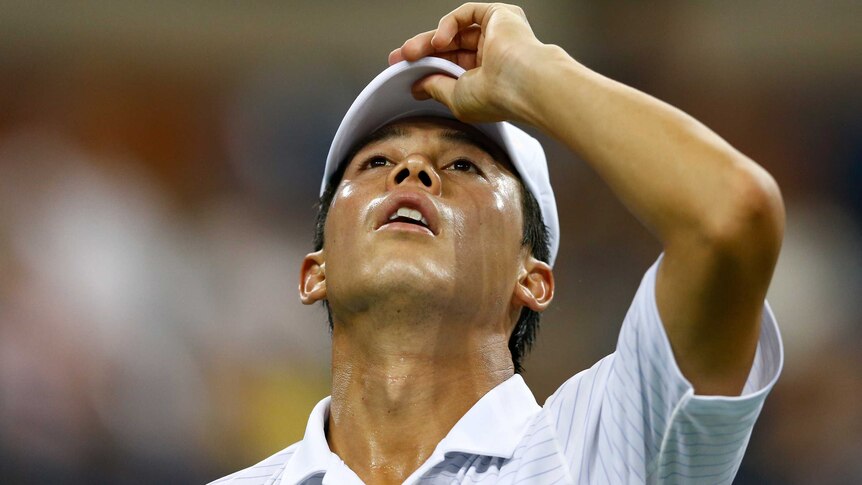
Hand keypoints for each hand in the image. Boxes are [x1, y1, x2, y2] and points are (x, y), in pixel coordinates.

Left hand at [388, 3, 546, 123]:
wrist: (521, 83)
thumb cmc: (497, 97)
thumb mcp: (455, 98)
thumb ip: (436, 87)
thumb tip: (418, 85)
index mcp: (488, 79)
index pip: (451, 67)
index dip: (426, 67)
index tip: (402, 71)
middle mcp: (494, 56)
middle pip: (450, 48)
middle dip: (422, 52)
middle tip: (399, 58)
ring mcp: (498, 35)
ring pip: (456, 32)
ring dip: (429, 41)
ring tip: (411, 52)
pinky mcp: (500, 16)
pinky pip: (467, 14)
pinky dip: (448, 24)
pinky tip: (439, 40)